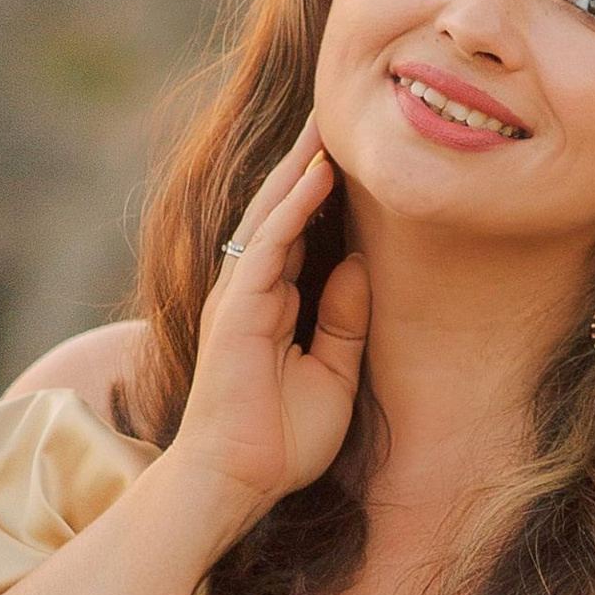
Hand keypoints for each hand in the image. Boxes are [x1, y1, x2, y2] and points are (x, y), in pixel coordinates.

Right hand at [165, 110, 370, 524]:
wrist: (236, 484)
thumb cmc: (279, 442)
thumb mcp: (333, 375)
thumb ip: (344, 321)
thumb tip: (358, 265)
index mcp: (270, 303)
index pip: (296, 231)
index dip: (320, 191)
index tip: (349, 150)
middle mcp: (248, 290)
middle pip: (280, 210)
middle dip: (307, 160)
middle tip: (336, 111)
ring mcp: (238, 296)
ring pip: (270, 215)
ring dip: (300, 167)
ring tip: (328, 122)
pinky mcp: (237, 310)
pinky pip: (268, 244)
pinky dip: (293, 208)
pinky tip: (318, 175)